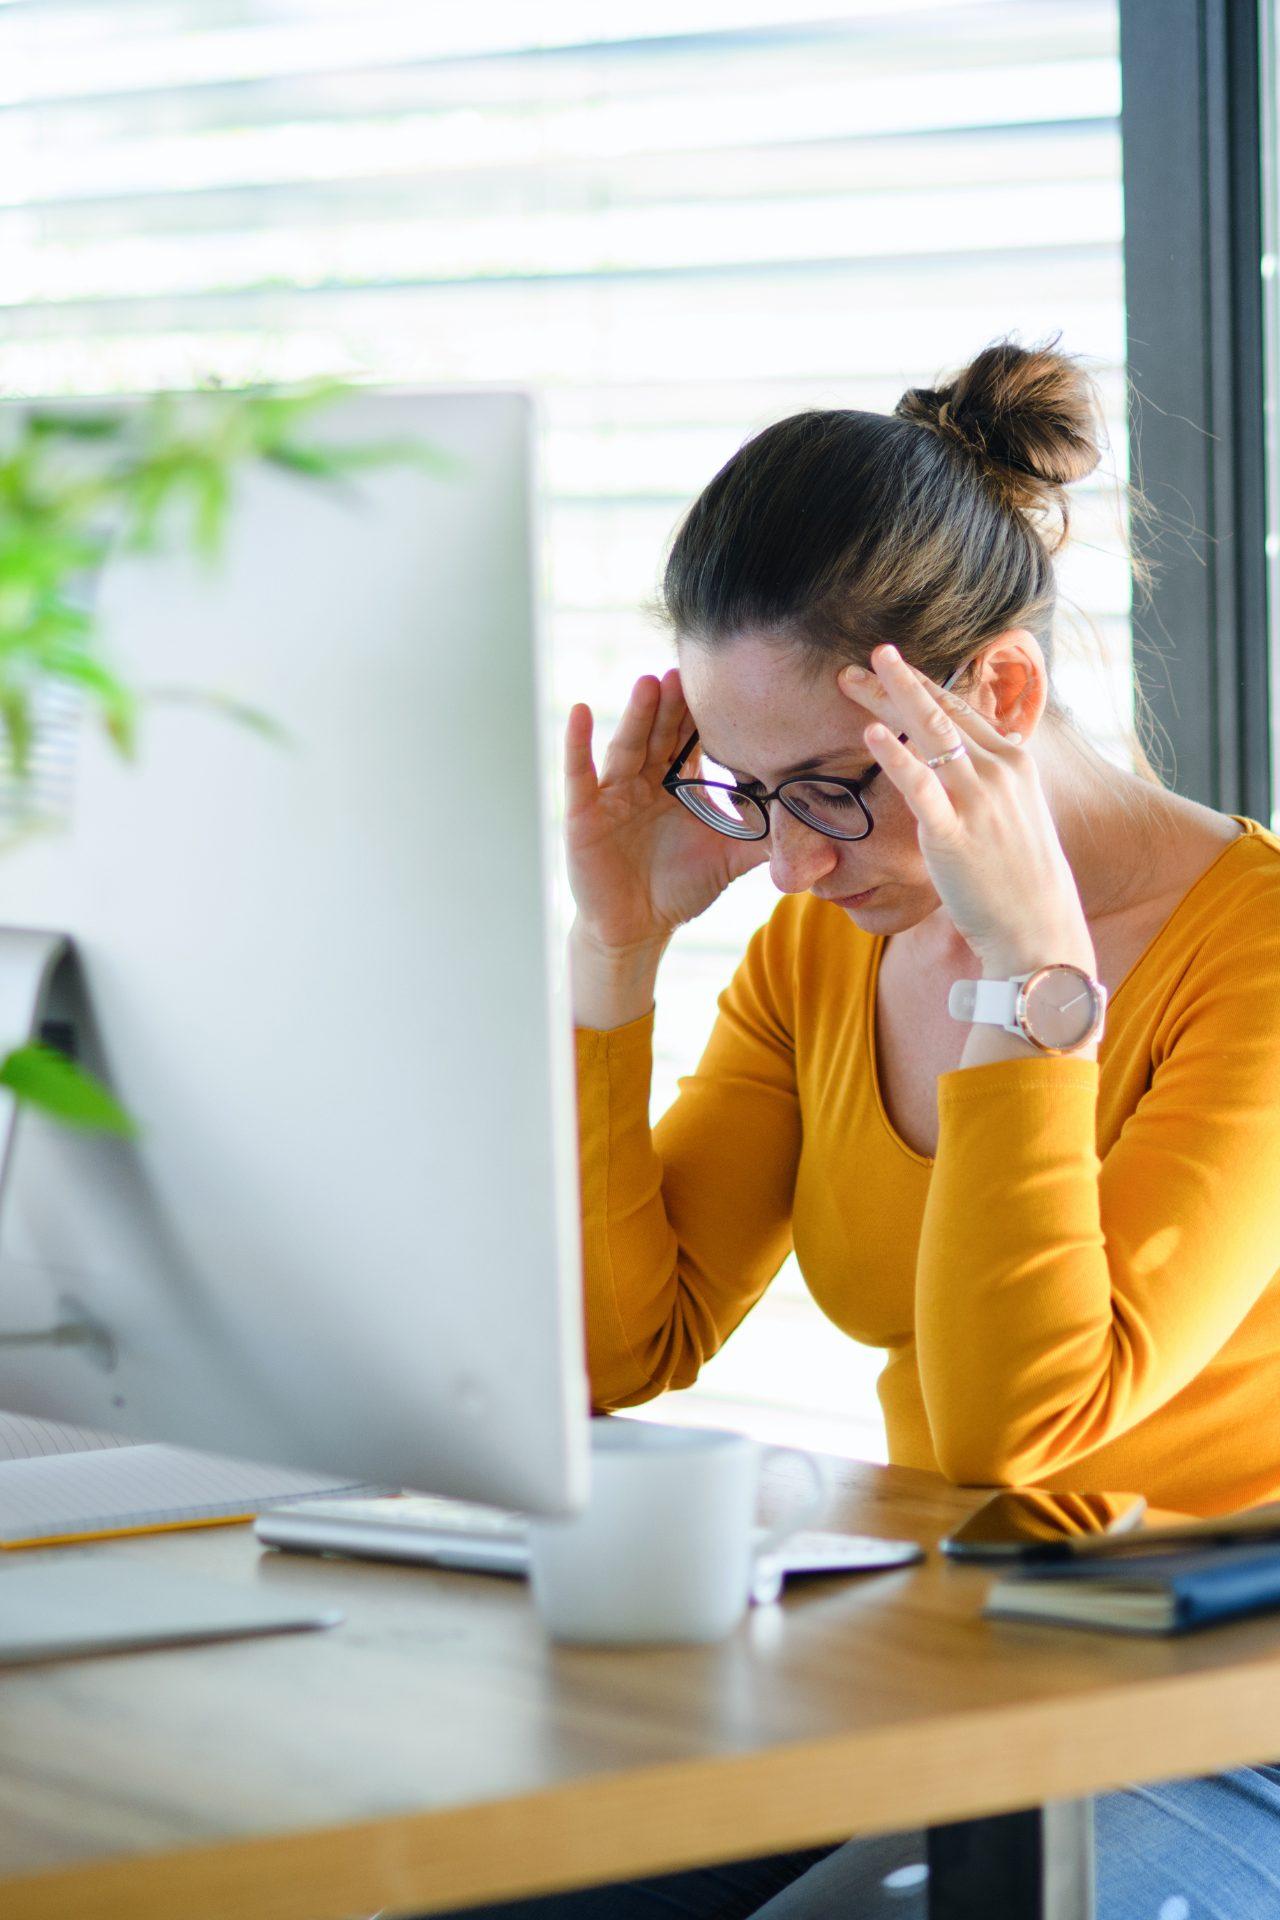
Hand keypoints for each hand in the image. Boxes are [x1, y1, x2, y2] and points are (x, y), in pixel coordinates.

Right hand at [564, 669, 767, 955]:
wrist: (638, 927)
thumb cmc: (680, 888)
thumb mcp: (730, 860)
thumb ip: (768, 841)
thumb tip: (823, 832)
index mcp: (680, 784)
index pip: (694, 741)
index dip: (706, 716)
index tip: (727, 684)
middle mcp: (646, 780)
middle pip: (661, 735)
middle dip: (672, 705)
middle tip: (688, 671)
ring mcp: (613, 793)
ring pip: (627, 746)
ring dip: (637, 714)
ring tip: (650, 683)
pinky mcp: (584, 814)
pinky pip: (580, 774)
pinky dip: (577, 743)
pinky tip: (580, 712)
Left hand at [836, 644, 1095, 976]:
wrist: (1038, 926)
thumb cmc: (1020, 876)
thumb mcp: (1018, 811)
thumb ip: (999, 775)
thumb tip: (995, 744)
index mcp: (1014, 761)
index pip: (962, 709)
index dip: (924, 684)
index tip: (894, 666)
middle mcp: (999, 771)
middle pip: (941, 712)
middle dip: (900, 679)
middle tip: (867, 655)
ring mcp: (978, 799)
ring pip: (928, 734)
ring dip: (888, 698)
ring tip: (853, 676)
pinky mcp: (954, 832)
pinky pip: (920, 785)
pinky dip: (894, 755)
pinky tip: (870, 733)